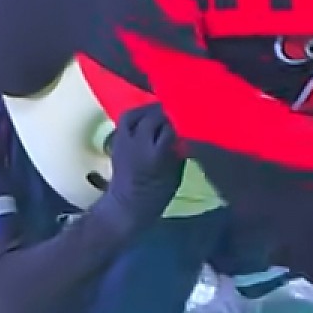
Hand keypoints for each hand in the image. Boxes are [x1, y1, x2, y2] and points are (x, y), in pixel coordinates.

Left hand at [105, 103, 185, 226]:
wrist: (126, 204)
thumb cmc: (157, 193)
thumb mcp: (176, 171)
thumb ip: (180, 147)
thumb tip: (188, 127)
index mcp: (156, 155)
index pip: (173, 127)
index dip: (186, 118)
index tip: (197, 114)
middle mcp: (138, 144)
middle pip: (155, 116)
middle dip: (170, 110)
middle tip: (183, 108)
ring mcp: (123, 140)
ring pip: (136, 113)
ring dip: (151, 108)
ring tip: (166, 108)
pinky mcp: (115, 140)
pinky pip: (126, 119)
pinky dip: (139, 114)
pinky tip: (151, 115)